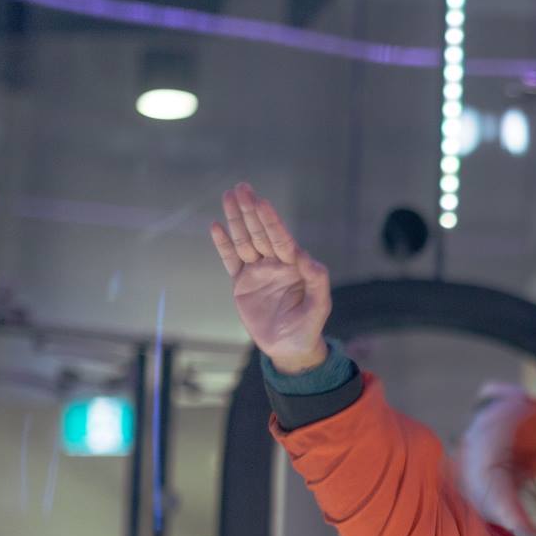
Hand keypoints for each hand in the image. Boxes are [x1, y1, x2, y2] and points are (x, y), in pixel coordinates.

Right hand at [210, 183, 332, 374]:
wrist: (289, 348)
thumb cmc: (308, 327)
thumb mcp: (319, 306)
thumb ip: (317, 280)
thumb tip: (304, 255)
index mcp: (294, 266)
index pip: (281, 238)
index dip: (271, 221)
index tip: (262, 202)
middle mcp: (275, 264)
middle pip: (260, 233)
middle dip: (250, 211)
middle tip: (242, 187)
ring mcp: (258, 272)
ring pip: (244, 241)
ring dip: (236, 220)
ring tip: (228, 196)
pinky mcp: (242, 283)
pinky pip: (231, 260)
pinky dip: (223, 244)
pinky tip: (216, 226)